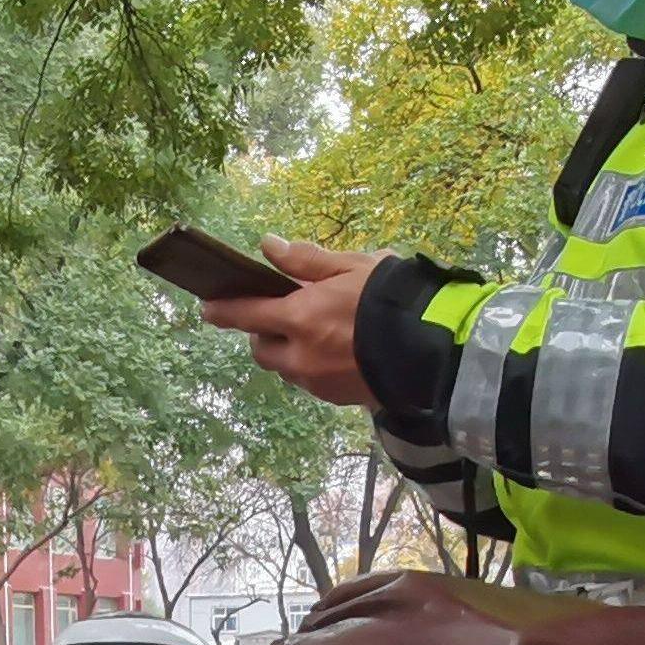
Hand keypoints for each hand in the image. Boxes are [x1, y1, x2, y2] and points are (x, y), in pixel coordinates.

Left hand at [196, 237, 379, 409]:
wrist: (436, 350)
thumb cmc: (394, 299)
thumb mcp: (353, 266)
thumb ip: (307, 260)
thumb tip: (270, 245)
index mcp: (300, 318)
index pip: (247, 314)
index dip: (224, 311)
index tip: (208, 308)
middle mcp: (301, 355)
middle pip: (261, 349)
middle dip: (263, 334)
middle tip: (281, 317)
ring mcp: (319, 382)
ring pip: (286, 369)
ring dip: (288, 353)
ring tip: (314, 334)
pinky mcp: (338, 398)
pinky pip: (311, 383)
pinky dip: (313, 368)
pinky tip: (337, 353)